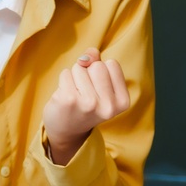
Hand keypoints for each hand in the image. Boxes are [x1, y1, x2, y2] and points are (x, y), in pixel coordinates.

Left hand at [41, 49, 129, 164]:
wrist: (66, 131)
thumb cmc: (85, 104)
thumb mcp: (100, 86)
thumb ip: (98, 63)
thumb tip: (89, 54)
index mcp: (122, 101)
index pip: (112, 64)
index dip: (102, 72)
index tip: (98, 90)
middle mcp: (108, 105)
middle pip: (97, 65)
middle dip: (87, 73)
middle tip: (85, 93)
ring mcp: (88, 103)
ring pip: (79, 67)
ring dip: (74, 77)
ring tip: (75, 96)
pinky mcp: (68, 100)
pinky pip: (65, 73)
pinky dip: (63, 81)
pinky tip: (65, 98)